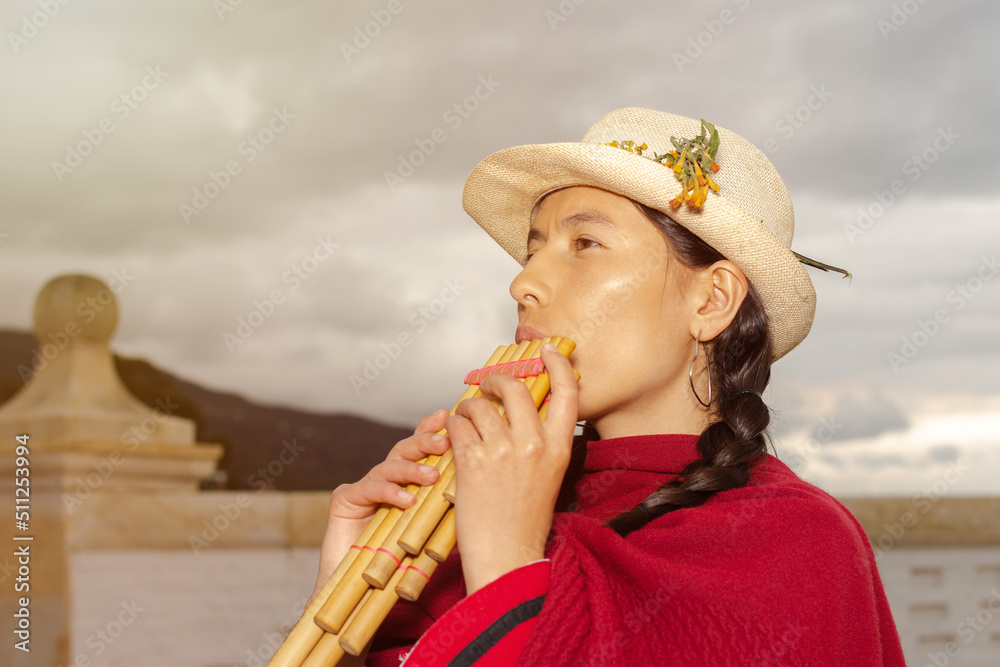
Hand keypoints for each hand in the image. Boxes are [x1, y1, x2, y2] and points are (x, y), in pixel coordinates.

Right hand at [308, 409, 450, 605]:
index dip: (432, 430)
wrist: (363, 591)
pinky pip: (369, 489)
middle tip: (445, 441)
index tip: (448, 415)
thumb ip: (448, 506)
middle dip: (425, 441)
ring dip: (411, 469)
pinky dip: (389, 493)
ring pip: (388, 466)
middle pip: (404, 449)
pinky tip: (407, 499)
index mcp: (405, 481)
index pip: (420, 449)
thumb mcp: (434, 529)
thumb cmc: (404, 563)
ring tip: (432, 476)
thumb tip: (482, 487)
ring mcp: (363, 487)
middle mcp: (384, 479)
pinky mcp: (344, 500)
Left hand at [447, 343, 578, 593]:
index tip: (545, 349)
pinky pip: (457, 425)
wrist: (507, 557)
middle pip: (516, 387)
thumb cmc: (525, 521)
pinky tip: (452, 439)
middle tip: (487, 385)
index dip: (557, 363)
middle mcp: (535, 444)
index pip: (567, 391)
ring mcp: (503, 451)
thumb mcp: (548, 476)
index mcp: (560, 448)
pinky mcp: (473, 461)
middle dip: (496, 380)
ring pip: (480, 404)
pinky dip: (451, 427)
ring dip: (467, 407)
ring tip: (465, 420)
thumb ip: (542, 442)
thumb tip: (524, 410)